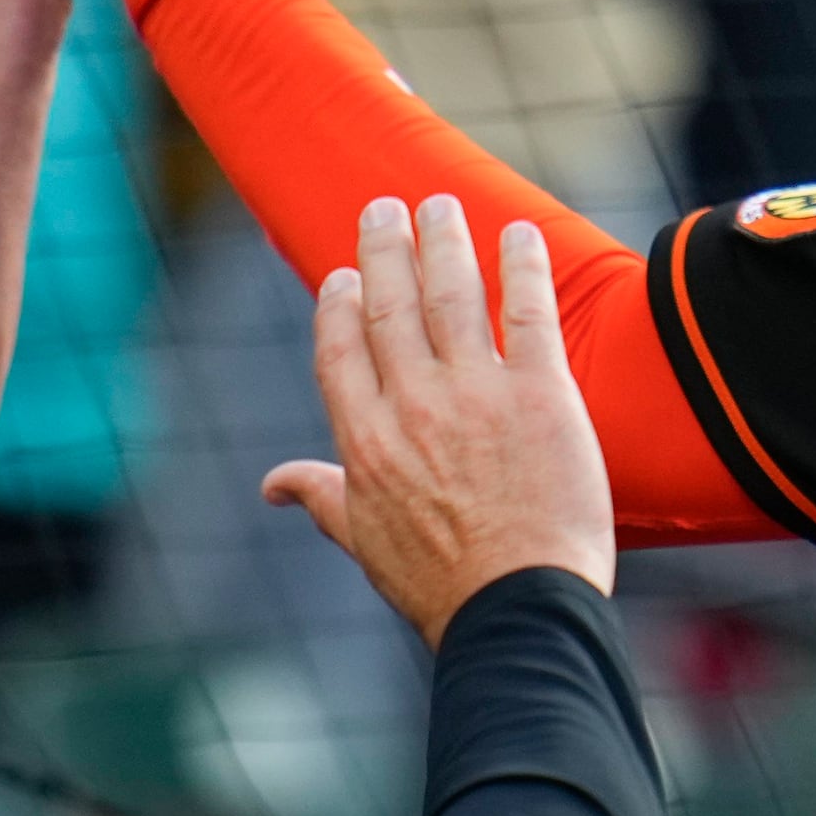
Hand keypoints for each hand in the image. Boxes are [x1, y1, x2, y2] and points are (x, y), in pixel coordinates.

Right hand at [259, 195, 615, 641]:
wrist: (519, 610)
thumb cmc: (442, 587)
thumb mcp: (364, 542)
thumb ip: (321, 497)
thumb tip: (273, 486)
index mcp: (365, 440)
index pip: (341, 347)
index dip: (342, 302)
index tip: (348, 274)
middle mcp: (414, 406)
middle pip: (392, 305)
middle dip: (387, 247)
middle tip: (386, 209)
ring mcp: (477, 395)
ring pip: (454, 294)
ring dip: (446, 240)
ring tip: (443, 205)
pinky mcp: (542, 395)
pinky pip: (528, 312)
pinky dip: (523, 266)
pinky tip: (519, 234)